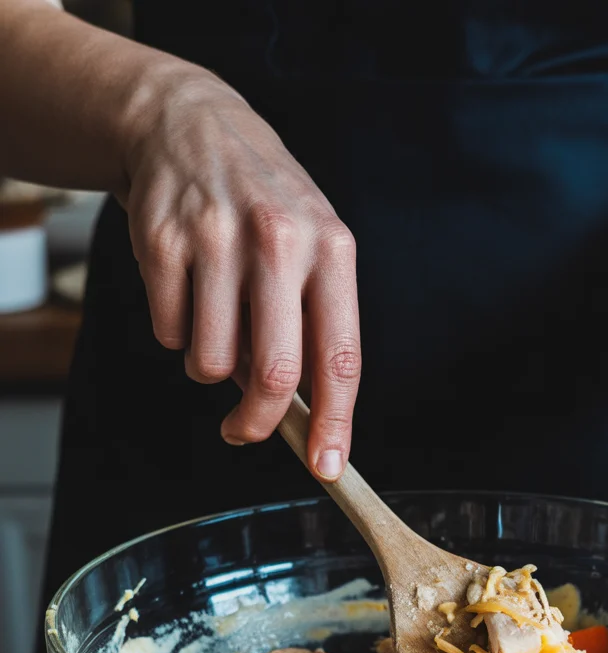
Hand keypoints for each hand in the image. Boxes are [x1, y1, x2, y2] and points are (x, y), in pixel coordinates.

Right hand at [123, 69, 359, 479]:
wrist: (192, 124)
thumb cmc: (266, 207)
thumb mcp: (313, 249)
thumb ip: (314, 328)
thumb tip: (304, 418)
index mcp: (332, 250)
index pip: (341, 358)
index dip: (335, 423)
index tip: (328, 468)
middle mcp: (280, 240)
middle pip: (275, 375)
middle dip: (260, 423)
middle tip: (246, 431)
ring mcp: (216, 238)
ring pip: (212, 363)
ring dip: (212, 367)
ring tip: (219, 324)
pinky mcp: (162, 241)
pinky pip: (169, 333)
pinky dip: (177, 332)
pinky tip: (189, 291)